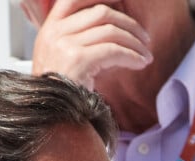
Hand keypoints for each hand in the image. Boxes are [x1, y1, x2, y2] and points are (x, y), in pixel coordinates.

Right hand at [28, 0, 152, 89]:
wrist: (50, 115)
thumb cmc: (59, 93)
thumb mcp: (59, 59)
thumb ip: (75, 40)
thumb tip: (108, 29)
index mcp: (49, 29)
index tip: (120, 1)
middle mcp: (55, 33)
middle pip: (101, 12)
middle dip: (128, 23)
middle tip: (143, 38)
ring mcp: (65, 45)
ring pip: (110, 31)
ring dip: (134, 42)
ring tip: (145, 54)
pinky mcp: (78, 60)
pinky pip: (113, 50)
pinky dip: (131, 55)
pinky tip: (140, 63)